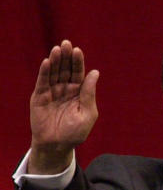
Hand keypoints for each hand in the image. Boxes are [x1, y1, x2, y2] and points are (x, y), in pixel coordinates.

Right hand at [28, 40, 99, 173]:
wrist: (57, 145)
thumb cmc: (75, 132)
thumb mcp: (88, 113)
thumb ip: (89, 93)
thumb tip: (95, 72)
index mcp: (79, 93)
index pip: (78, 74)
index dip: (77, 62)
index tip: (77, 50)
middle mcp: (65, 90)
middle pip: (65, 70)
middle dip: (66, 57)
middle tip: (66, 43)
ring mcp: (52, 92)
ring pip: (53, 73)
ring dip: (55, 61)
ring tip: (57, 49)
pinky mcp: (39, 97)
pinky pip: (42, 82)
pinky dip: (44, 72)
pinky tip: (46, 62)